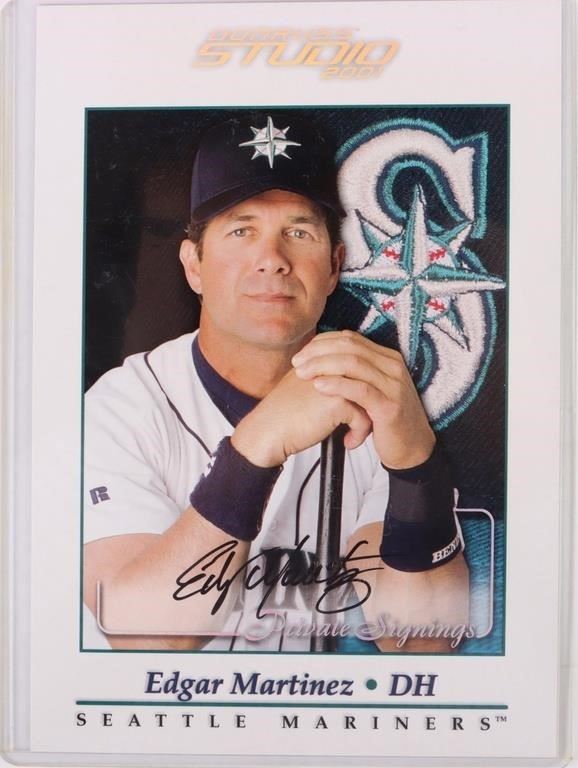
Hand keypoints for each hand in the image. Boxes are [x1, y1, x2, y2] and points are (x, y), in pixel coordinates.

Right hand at [231, 366, 371, 466]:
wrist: (269, 430)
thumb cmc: (284, 413)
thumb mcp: (304, 385)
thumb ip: (325, 377)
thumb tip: (350, 383)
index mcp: (320, 358)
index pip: (354, 364)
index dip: (361, 384)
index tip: (361, 403)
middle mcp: (330, 365)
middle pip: (366, 380)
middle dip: (370, 401)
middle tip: (365, 420)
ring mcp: (336, 381)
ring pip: (369, 398)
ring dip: (367, 419)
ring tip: (357, 432)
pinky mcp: (338, 401)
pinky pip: (363, 417)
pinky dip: (358, 433)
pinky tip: (348, 442)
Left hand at [291, 330, 434, 469]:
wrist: (412, 448)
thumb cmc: (386, 420)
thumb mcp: (371, 390)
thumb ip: (354, 374)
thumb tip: (322, 360)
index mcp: (387, 358)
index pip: (351, 338)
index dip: (323, 342)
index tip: (302, 353)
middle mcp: (393, 366)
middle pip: (350, 347)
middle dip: (318, 352)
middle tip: (297, 362)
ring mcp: (393, 385)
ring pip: (353, 364)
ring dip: (323, 365)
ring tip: (302, 373)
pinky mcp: (389, 406)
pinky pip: (360, 389)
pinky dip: (337, 385)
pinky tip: (319, 386)